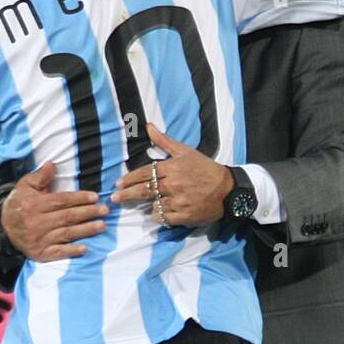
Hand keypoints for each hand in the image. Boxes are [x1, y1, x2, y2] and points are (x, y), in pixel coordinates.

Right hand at [2, 160, 108, 260]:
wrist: (3, 228)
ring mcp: (39, 239)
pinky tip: (85, 248)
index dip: (79, 198)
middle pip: (67, 217)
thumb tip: (52, 164)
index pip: (61, 200)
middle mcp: (37, 222)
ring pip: (66, 234)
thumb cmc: (18, 204)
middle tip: (105, 210)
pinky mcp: (40, 253)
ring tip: (102, 225)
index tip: (95, 197)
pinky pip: (58, 253)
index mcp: (34, 204)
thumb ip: (40, 176)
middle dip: (88, 213)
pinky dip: (71, 251)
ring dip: (86, 230)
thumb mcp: (25, 186)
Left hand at [111, 123, 232, 225]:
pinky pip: (163, 218)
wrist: (228, 190)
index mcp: (172, 167)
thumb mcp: (186, 151)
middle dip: (126, 195)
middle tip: (115, 199)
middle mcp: (173, 184)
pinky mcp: (184, 216)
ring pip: (153, 206)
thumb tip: (148, 126)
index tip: (119, 184)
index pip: (144, 173)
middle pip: (143, 191)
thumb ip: (164, 141)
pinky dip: (160, 216)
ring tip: (149, 204)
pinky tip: (162, 211)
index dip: (129, 179)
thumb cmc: (205, 168)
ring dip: (148, 205)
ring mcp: (178, 201)